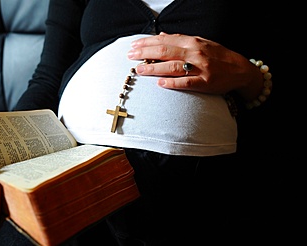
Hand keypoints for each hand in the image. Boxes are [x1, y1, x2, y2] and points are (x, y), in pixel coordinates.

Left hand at [128, 32, 263, 101]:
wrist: (241, 70)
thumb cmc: (218, 56)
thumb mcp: (201, 43)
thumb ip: (181, 40)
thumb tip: (162, 36)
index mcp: (193, 42)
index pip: (165, 40)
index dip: (148, 43)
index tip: (134, 46)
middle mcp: (196, 53)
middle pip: (165, 51)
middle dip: (145, 53)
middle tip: (130, 57)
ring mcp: (200, 68)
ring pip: (173, 66)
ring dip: (154, 68)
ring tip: (139, 70)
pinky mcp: (205, 82)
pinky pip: (186, 83)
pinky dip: (172, 83)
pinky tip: (159, 84)